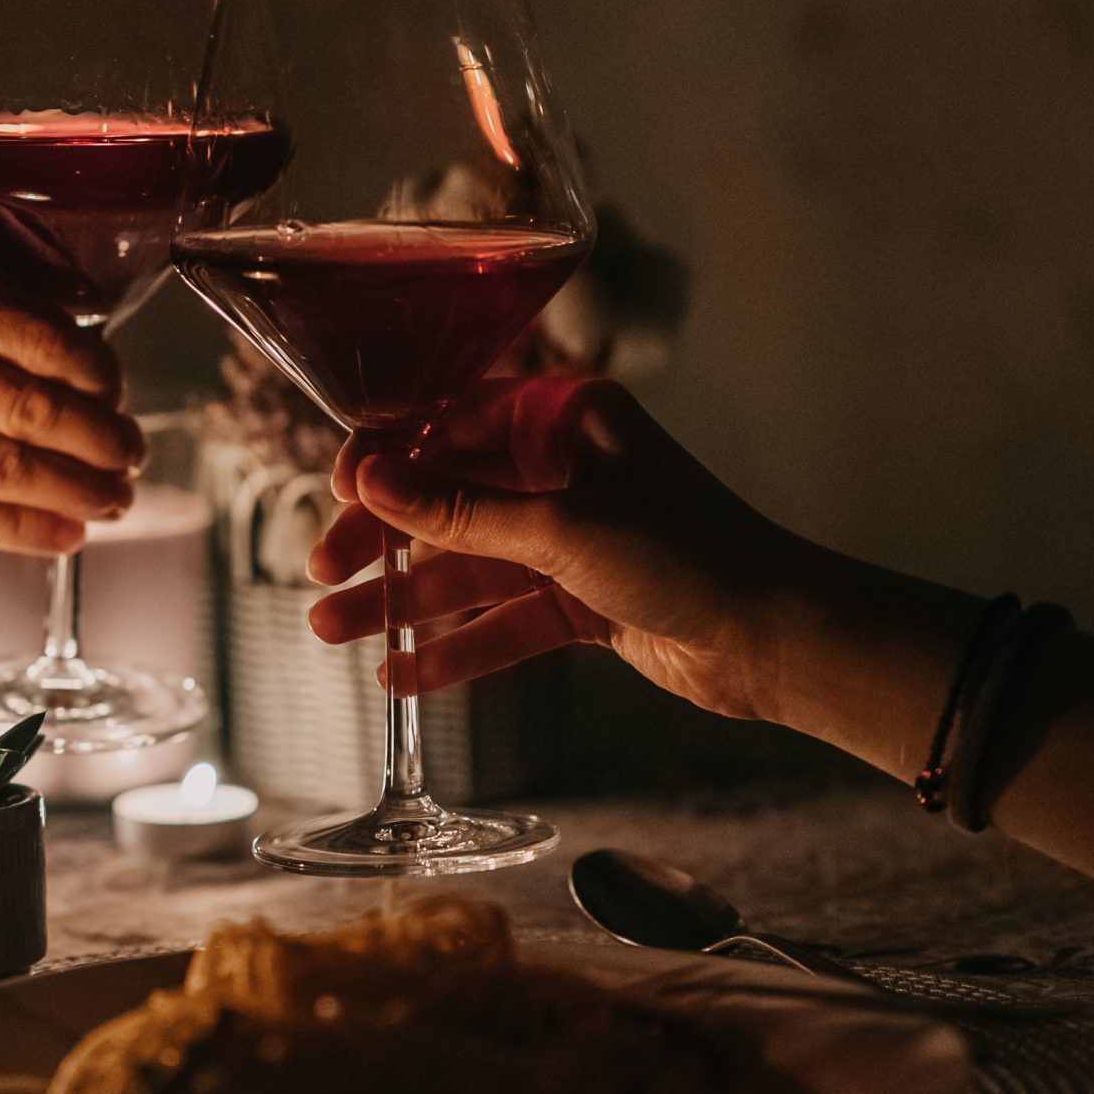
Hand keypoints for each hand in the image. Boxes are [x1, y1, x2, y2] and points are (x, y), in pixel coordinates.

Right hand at [0, 255, 143, 553]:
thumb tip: (77, 367)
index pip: (36, 331)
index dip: (98, 372)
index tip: (119, 390)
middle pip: (32, 404)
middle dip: (101, 438)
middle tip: (132, 453)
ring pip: (9, 467)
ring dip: (79, 489)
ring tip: (115, 498)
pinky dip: (30, 529)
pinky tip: (65, 532)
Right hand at [305, 377, 824, 721]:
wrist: (773, 638)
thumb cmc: (688, 555)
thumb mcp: (561, 529)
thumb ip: (460, 512)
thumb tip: (371, 479)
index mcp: (567, 420)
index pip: (455, 426)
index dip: (390, 460)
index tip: (335, 492)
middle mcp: (565, 473)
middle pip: (450, 502)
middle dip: (385, 540)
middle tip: (320, 572)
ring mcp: (573, 540)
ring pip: (467, 567)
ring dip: (403, 600)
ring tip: (329, 630)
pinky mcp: (582, 602)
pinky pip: (501, 621)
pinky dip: (454, 646)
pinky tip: (400, 673)